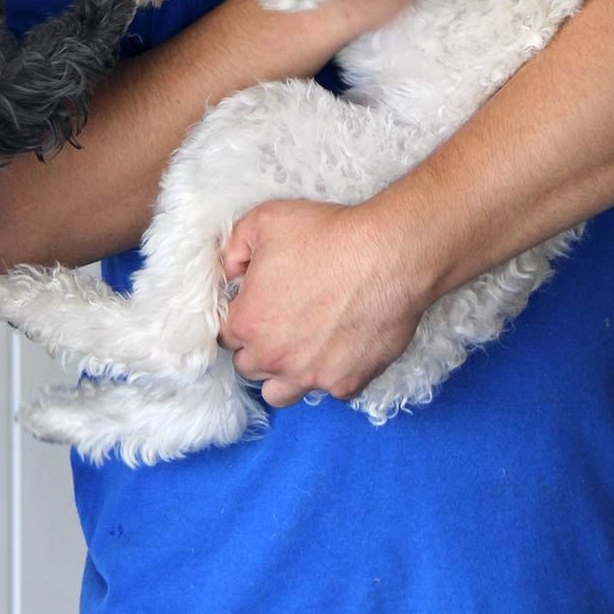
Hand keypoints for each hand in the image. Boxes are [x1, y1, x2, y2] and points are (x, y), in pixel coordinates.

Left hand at [219, 198, 424, 408]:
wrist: (388, 254)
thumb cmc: (329, 236)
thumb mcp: (265, 220)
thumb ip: (234, 248)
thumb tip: (230, 271)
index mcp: (249, 322)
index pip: (225, 335)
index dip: (242, 316)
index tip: (258, 305)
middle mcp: (274, 357)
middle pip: (249, 366)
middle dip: (259, 346)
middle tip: (282, 320)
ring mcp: (311, 375)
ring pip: (280, 393)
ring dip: (284, 373)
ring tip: (302, 346)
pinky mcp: (347, 382)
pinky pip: (329, 390)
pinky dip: (330, 373)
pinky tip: (340, 346)